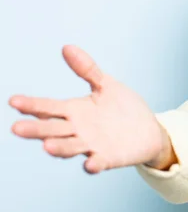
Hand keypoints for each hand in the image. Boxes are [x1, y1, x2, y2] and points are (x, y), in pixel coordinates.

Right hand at [9, 45, 169, 173]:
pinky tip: (90, 164)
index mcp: (74, 111)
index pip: (48, 108)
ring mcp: (92, 146)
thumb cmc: (124, 108)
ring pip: (70, 148)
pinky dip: (94, 165)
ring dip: (59, 148)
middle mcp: (78, 130)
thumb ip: (88, 69)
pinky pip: (99, 163)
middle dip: (36, 129)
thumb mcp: (106, 85)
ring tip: (46, 146)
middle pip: (52, 129)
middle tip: (16, 128)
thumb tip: (67, 47)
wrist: (149, 131)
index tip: (13, 100)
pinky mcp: (109, 158)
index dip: (31, 105)